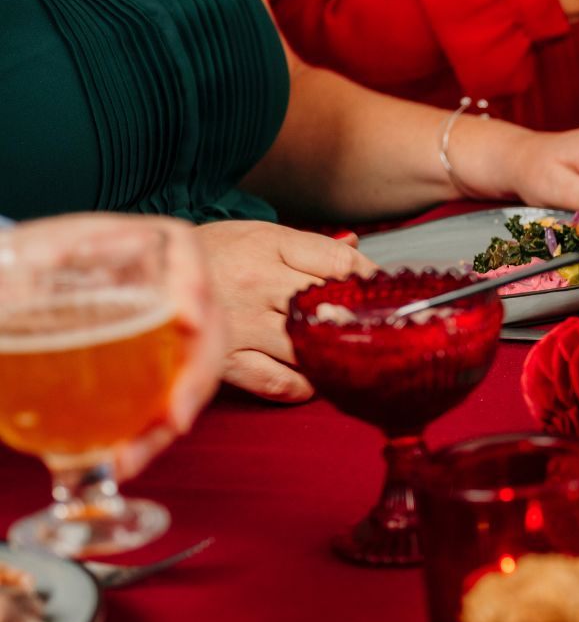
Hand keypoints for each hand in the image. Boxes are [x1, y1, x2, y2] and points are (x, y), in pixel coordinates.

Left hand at [10, 214, 224, 479]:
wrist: (47, 285)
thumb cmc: (54, 256)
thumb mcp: (47, 244)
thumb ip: (47, 250)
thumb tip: (44, 260)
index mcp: (160, 247)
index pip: (188, 258)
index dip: (193, 287)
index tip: (187, 319)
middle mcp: (181, 293)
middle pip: (208, 334)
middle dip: (194, 383)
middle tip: (174, 419)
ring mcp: (178, 336)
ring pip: (193, 381)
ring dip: (165, 426)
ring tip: (127, 460)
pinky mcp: (164, 371)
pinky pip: (168, 405)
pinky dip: (147, 437)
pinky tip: (119, 460)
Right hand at [196, 221, 372, 402]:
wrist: (150, 273)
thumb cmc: (214, 253)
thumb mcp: (261, 234)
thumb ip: (311, 248)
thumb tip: (357, 250)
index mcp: (270, 246)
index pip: (339, 264)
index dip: (371, 280)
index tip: (384, 293)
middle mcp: (258, 284)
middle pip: (330, 306)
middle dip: (359, 321)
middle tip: (379, 332)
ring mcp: (243, 324)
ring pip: (309, 348)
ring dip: (334, 357)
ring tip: (348, 359)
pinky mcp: (226, 359)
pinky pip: (278, 383)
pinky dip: (303, 387)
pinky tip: (313, 381)